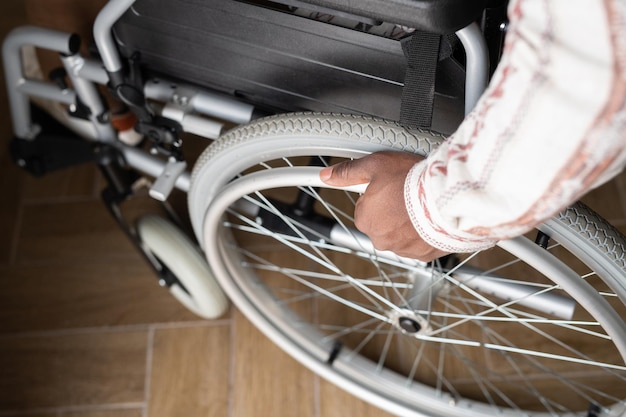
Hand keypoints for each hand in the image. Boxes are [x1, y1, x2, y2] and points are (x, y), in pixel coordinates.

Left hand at [319, 151, 447, 261]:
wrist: (447, 198)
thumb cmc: (411, 181)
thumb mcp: (375, 166)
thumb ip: (349, 172)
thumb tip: (327, 175)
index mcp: (365, 219)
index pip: (365, 207)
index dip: (379, 194)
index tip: (391, 186)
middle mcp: (380, 239)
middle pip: (383, 222)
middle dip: (393, 210)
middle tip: (407, 194)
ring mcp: (402, 249)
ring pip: (401, 234)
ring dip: (409, 222)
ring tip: (422, 205)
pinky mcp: (423, 255)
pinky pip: (420, 243)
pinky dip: (424, 233)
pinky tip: (431, 219)